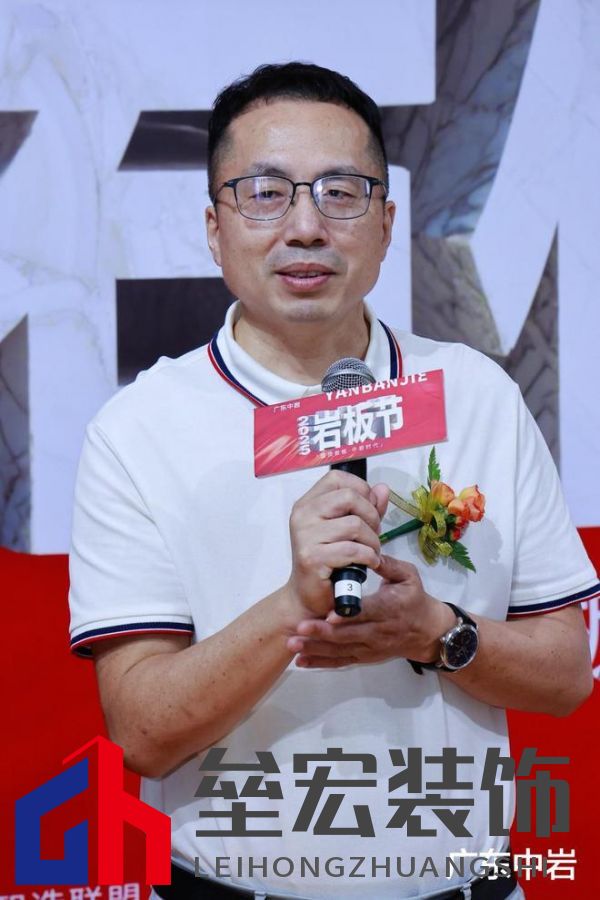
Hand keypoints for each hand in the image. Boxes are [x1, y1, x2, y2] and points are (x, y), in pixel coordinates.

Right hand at [285, 470, 388, 620]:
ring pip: (355, 525)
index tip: (367, 510)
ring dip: (372, 541)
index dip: (361, 490)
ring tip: (371, 553)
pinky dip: (368, 557)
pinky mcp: (312, 558)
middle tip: (373, 535)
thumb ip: (366, 508)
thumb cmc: (328, 562)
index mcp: (307, 503)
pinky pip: (353, 550)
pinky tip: (368, 564)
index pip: (337, 478)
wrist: (307, 597)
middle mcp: (302, 515)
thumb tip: (382, 489)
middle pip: (349, 497)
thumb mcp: (347, 530)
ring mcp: (305, 536)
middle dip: (371, 516)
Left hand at [286, 554, 454, 666]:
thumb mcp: (408, 576)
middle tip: (299, 628)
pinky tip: (302, 661)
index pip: (365, 613)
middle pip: (348, 635)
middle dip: (322, 632)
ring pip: (341, 650)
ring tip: (293, 645)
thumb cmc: (414, 599)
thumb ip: (389, 565)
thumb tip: (370, 553)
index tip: (327, 614)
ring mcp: (370, 647)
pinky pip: (341, 661)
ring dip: (316, 649)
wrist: (426, 631)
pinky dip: (321, 662)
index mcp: (388, 608)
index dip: (347, 616)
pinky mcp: (365, 657)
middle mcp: (377, 631)